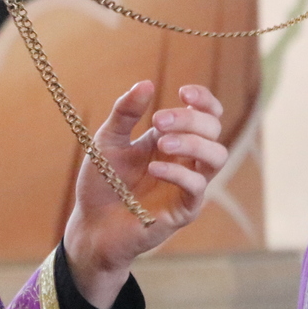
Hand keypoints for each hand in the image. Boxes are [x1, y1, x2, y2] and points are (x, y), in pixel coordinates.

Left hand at [63, 82, 227, 308]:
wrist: (90, 225)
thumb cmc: (102, 184)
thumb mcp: (107, 141)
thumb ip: (125, 113)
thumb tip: (146, 83)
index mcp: (173, 139)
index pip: (208, 114)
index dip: (204, 100)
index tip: (184, 91)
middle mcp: (187, 160)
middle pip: (214, 129)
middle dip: (191, 119)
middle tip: (158, 121)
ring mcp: (189, 184)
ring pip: (217, 156)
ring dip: (194, 144)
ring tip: (162, 143)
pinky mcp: (185, 209)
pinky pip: (196, 187)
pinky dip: (179, 173)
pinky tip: (155, 169)